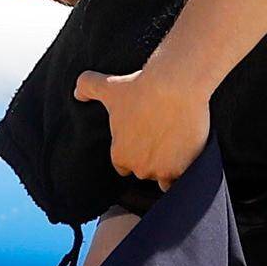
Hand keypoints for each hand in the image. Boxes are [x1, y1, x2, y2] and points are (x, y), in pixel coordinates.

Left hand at [72, 64, 208, 187]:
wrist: (174, 85)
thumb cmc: (140, 87)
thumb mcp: (108, 86)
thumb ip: (88, 87)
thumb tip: (77, 92)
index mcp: (120, 155)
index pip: (124, 165)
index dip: (134, 153)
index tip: (143, 141)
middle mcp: (139, 167)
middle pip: (145, 171)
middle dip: (152, 160)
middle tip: (162, 140)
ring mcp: (162, 170)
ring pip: (165, 179)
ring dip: (169, 169)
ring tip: (177, 151)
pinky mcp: (183, 168)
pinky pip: (184, 179)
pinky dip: (187, 170)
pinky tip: (190, 156)